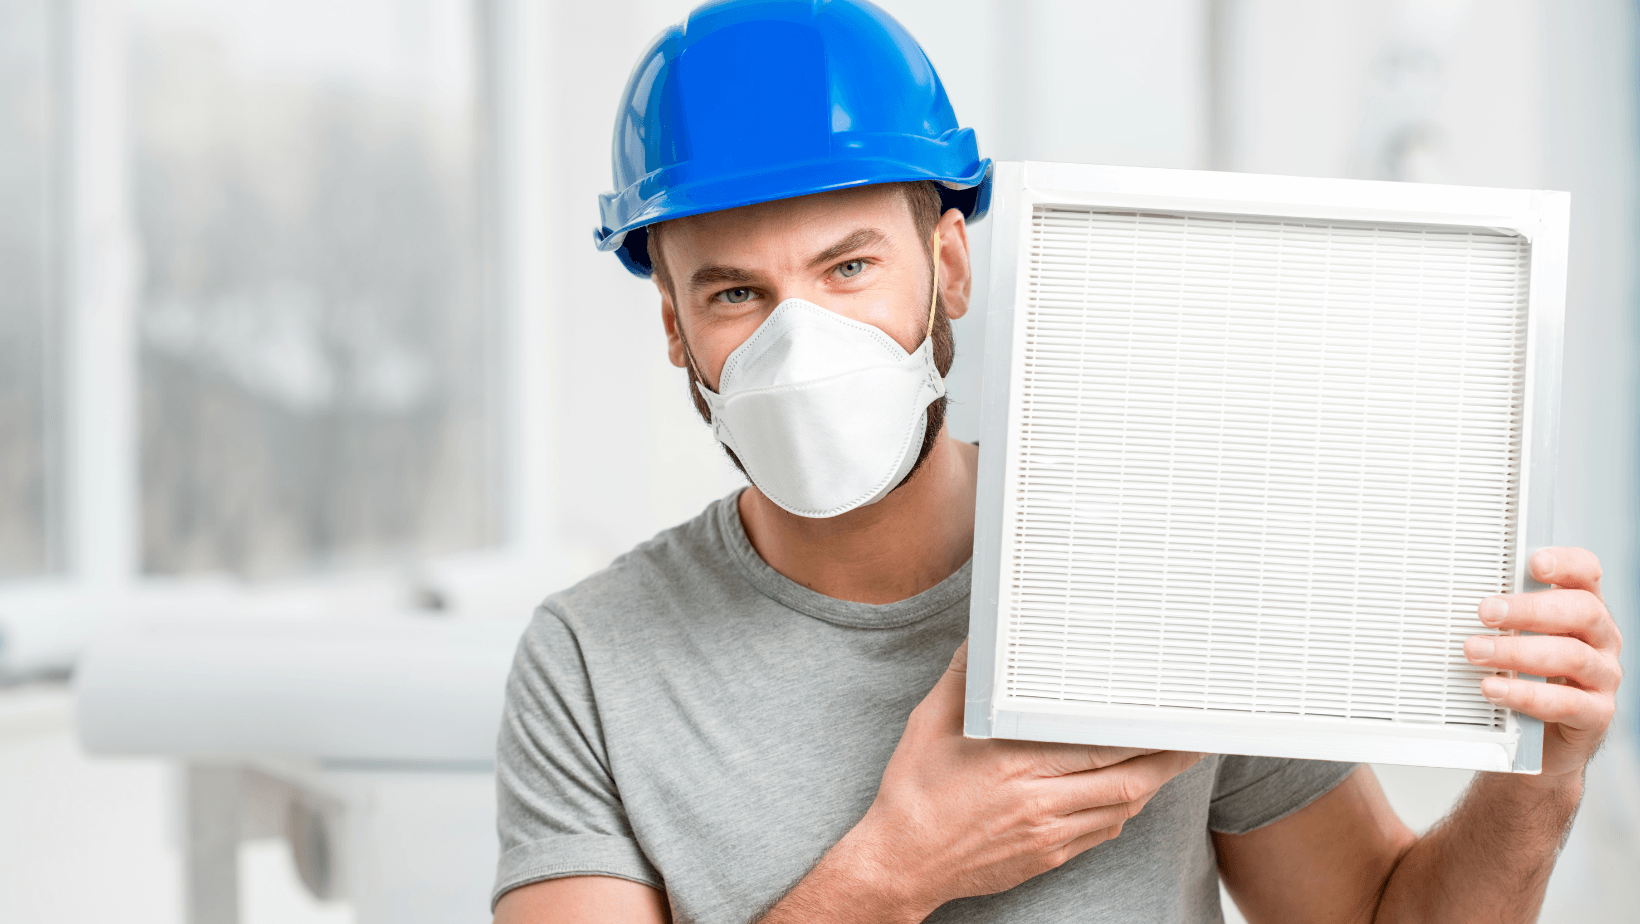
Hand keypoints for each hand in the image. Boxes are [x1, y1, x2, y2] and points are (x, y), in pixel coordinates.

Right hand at [836, 640, 1202, 916]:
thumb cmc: (913, 793)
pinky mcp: (1047, 857)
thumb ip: (963, 681)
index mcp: (1015, 765)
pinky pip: (1101, 833)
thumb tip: (980, 642)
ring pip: (1120, 810)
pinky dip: (1121, 811)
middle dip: (1165, 760)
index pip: (1099, 748)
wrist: (901, 863)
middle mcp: (1039, 803)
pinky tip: (1126, 794)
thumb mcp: (929, 725)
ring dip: (1150, 786)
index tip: (1164, 716)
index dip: (1141, 735)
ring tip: (1170, 762)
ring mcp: (1047, 835)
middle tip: (1192, 739)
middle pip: (1126, 783)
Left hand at [1462, 547, 1622, 783]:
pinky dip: (1525, 695)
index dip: (1567, 563)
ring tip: (1476, 652)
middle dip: (1530, 609)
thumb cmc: (1532, 676)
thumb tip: (1451, 598)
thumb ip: (1502, 617)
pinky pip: (1566, 702)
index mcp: (1583, 610)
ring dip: (1518, 652)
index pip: (1588, 575)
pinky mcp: (1596, 714)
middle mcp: (1600, 639)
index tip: (1534, 562)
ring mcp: (1603, 676)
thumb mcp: (1519, 638)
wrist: (1549, 739)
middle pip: (1582, 611)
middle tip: (1486, 612)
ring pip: (1572, 656)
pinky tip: (1494, 690)